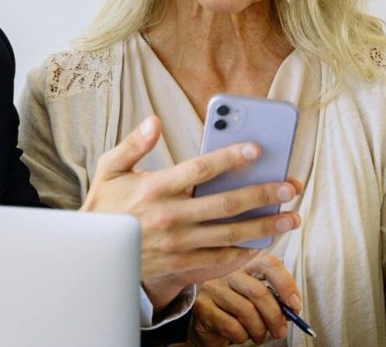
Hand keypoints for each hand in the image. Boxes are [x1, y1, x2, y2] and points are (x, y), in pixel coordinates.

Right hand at [80, 116, 301, 302]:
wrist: (95, 256)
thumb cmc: (105, 208)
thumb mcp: (109, 170)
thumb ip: (133, 144)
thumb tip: (154, 121)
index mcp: (155, 189)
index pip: (200, 170)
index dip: (230, 157)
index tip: (256, 148)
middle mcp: (170, 217)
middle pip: (225, 204)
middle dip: (262, 194)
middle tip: (289, 186)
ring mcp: (178, 244)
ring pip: (229, 234)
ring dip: (264, 226)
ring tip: (290, 217)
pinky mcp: (181, 264)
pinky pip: (219, 259)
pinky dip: (244, 252)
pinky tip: (264, 242)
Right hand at [188, 254, 300, 345]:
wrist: (207, 324)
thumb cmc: (237, 312)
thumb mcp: (257, 302)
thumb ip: (274, 300)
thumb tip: (292, 308)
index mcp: (246, 266)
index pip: (269, 264)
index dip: (286, 284)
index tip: (294, 306)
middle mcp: (228, 272)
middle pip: (258, 291)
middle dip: (275, 317)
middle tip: (279, 332)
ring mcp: (213, 288)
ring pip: (246, 311)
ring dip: (259, 330)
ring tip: (260, 337)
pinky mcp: (202, 307)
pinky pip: (231, 326)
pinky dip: (242, 337)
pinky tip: (241, 337)